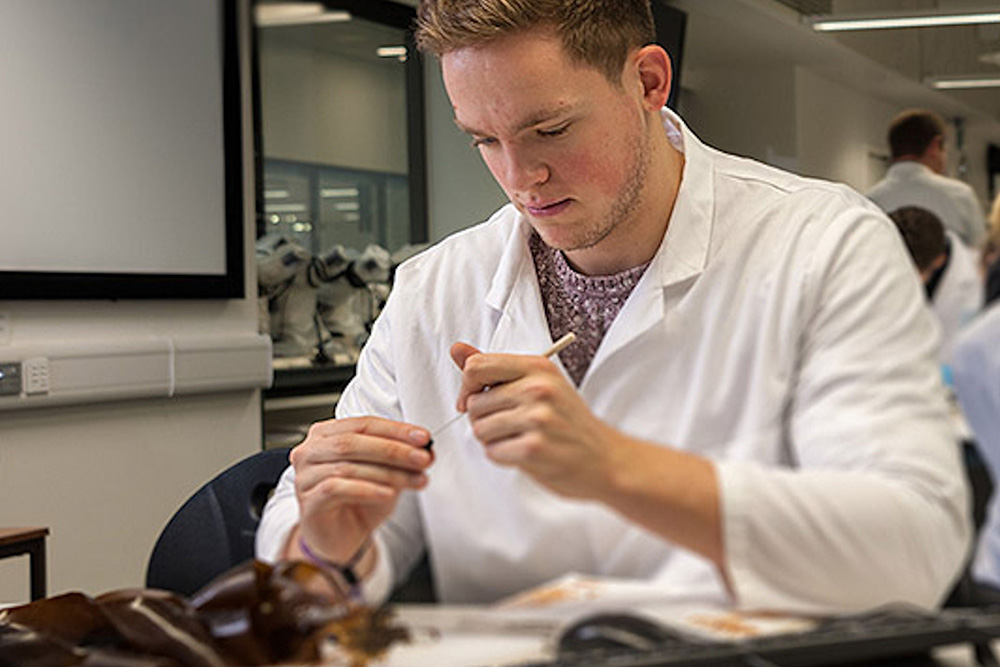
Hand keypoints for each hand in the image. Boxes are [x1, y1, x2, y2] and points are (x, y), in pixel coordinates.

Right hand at [290, 416, 431, 562]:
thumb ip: (400, 459)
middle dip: (394, 450)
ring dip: (388, 473)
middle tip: (423, 458)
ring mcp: (305, 476)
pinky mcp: (308, 502)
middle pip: (353, 442)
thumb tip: (426, 449)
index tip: (423, 438)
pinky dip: (367, 490)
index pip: (364, 424)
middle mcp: (311, 451)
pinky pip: (336, 489)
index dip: (396, 430)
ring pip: (348, 466)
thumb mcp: (384, 474)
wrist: (339, 538)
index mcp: (327, 434)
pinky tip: (389, 494)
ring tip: (414, 480)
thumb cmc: (357, 501)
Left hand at [450, 342, 620, 499]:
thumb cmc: (569, 422)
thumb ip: (495, 368)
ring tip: (520, 438)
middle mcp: (538, 389)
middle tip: (512, 425)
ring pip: (480, 429)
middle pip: (474, 403)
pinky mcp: (534, 448)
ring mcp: (537, 418)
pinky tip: (524, 453)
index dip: (467, 387)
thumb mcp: (538, 384)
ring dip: (493, 439)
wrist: (605, 459)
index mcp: (538, 367)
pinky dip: (503, 456)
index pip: (477, 366)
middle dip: (484, 419)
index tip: (474, 400)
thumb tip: (457, 349)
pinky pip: (492, 452)